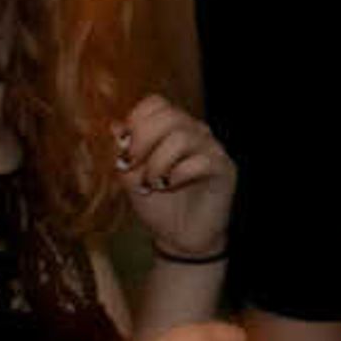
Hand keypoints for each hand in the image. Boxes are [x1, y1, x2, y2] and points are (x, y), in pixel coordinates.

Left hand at [115, 93, 235, 259]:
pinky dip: (176, 175)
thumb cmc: (159, 204)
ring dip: (157, 163)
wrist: (180, 237)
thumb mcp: (129, 177)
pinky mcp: (224, 169)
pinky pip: (200, 161)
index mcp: (172, 128)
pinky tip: (169, 187)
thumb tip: (115, 127)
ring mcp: (212, 149)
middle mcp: (195, 132)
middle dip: (141, 140)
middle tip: (130, 165)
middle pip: (169, 115)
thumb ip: (121, 151)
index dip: (134, 121)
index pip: (156, 104)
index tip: (122, 150)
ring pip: (182, 137)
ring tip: (150, 183)